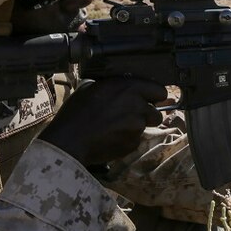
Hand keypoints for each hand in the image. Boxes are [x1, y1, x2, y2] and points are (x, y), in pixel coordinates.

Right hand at [39, 77, 166, 164]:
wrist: (70, 140)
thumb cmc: (76, 112)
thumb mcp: (91, 88)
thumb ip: (112, 87)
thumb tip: (119, 88)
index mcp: (129, 87)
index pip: (160, 91)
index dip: (155, 96)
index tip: (150, 100)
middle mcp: (138, 105)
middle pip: (157, 113)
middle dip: (147, 115)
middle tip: (131, 117)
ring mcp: (137, 126)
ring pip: (145, 127)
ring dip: (135, 128)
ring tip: (116, 128)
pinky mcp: (133, 143)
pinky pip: (135, 141)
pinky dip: (127, 141)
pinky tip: (111, 139)